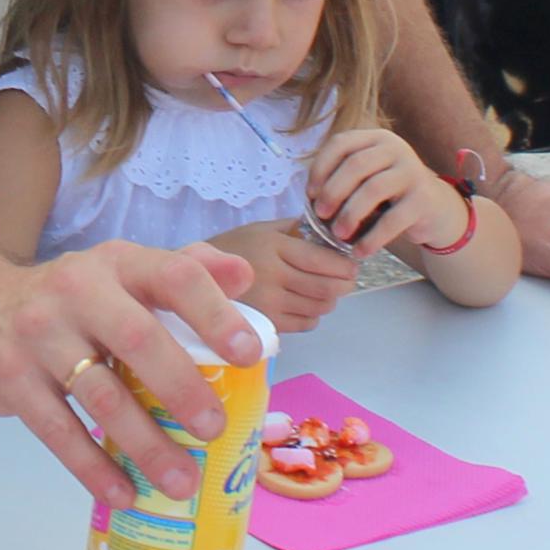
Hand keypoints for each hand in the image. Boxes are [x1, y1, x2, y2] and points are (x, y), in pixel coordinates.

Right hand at [0, 238, 261, 509]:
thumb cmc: (69, 299)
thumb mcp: (120, 273)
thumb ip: (183, 270)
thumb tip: (244, 275)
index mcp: (117, 263)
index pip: (173, 275)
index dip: (215, 313)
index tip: (249, 354)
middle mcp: (77, 290)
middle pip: (137, 337)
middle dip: (181, 387)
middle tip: (214, 430)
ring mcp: (38, 335)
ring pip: (100, 396)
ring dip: (144, 445)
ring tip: (180, 482)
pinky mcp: (9, 378)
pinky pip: (57, 431)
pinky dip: (92, 468)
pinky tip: (121, 494)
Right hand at [216, 218, 360, 332]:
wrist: (197, 277)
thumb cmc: (233, 248)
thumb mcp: (262, 229)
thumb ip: (295, 228)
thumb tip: (331, 226)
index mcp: (274, 247)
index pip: (322, 260)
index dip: (344, 266)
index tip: (352, 265)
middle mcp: (273, 275)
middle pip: (326, 287)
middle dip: (344, 284)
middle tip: (346, 280)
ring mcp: (269, 302)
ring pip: (320, 307)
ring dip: (330, 300)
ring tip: (324, 290)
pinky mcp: (266, 323)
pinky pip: (306, 323)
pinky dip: (314, 315)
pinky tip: (305, 304)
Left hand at [311, 126, 471, 257]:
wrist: (434, 209)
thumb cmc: (389, 195)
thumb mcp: (367, 178)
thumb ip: (342, 179)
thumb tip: (311, 199)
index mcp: (376, 138)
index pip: (341, 143)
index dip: (321, 167)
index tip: (310, 193)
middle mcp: (396, 148)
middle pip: (355, 165)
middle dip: (333, 192)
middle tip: (321, 215)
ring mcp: (412, 171)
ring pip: (373, 189)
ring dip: (350, 214)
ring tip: (338, 234)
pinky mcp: (424, 198)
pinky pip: (393, 219)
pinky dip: (372, 238)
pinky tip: (360, 251)